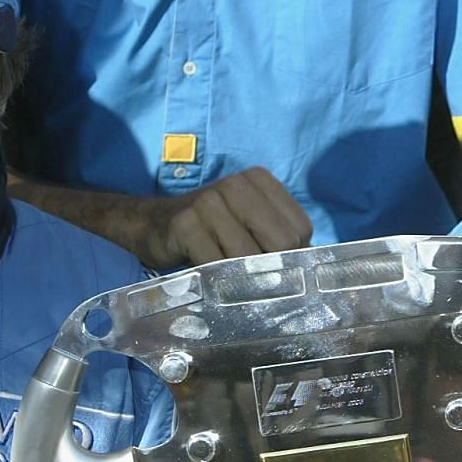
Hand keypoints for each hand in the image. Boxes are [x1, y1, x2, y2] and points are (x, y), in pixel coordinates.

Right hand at [150, 166, 313, 267]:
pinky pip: (217, 264)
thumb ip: (276, 237)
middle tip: (257, 281)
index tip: (275, 267)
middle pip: (282, 243)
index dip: (292, 256)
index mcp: (259, 180)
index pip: (300, 229)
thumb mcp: (248, 223)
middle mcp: (236, 185)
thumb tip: (308, 272)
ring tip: (233, 281)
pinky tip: (212, 280)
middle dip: (273, 269)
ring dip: (244, 279)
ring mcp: (209, 202)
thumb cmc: (211, 230)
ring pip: (249, 257)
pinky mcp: (186, 224)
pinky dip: (219, 281)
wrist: (153, 224)